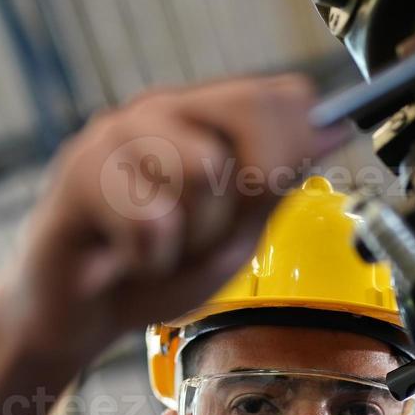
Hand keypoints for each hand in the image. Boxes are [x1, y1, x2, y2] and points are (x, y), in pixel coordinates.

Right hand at [2, 74, 348, 363]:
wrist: (76, 318)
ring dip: (191, 236)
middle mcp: (160, 110)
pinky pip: (153, 217)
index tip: (272, 200)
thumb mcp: (232, 234)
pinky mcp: (80, 171)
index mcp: (201, 118)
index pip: (279, 95)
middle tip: (207, 236)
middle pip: (247, 115)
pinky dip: (148, 258)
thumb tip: (338, 126)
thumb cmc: (153, 272)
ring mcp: (116, 133)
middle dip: (247, 195)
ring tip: (158, 252)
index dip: (298, 147)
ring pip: (202, 168)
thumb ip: (276, 184)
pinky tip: (121, 261)